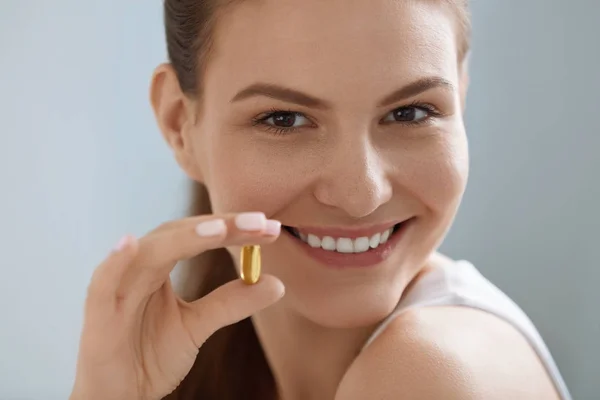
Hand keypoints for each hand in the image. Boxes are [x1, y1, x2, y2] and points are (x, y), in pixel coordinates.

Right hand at [70, 213, 283, 399]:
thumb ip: (231, 302)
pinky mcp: (98, 316)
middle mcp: (139, 269)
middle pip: (178, 235)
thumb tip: (276, 283)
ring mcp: (117, 289)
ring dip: (183, 238)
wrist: (120, 396)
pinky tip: (129, 243)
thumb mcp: (198, 326)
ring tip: (218, 229)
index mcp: (160, 267)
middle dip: (219, 226)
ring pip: (148, 252)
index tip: (270, 228)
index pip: (199, 236)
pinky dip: (114, 263)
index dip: (234, 229)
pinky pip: (101, 284)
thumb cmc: (149, 355)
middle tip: (259, 222)